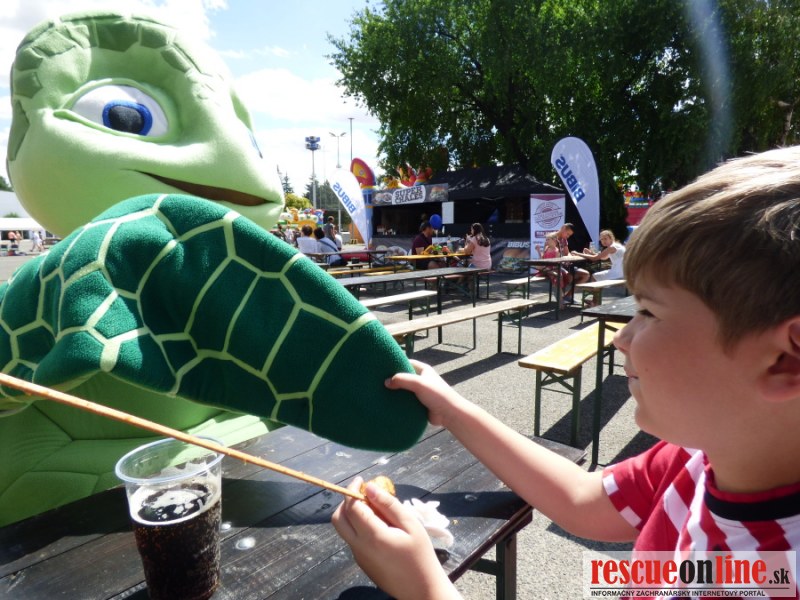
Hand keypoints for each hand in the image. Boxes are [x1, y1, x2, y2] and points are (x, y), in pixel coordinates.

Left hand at [332, 478, 459, 599]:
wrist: (421, 590)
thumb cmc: (420, 555)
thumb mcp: (410, 525)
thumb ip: (388, 504)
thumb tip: (370, 487)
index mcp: (372, 536)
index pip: (352, 507)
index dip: (353, 490)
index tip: (361, 480)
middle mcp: (359, 546)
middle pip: (338, 518)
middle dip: (346, 502)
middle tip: (363, 494)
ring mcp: (358, 556)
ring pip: (344, 529)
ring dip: (352, 514)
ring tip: (376, 510)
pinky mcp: (362, 562)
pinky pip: (353, 539)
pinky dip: (358, 527)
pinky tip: (380, 527)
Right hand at [385, 360, 470, 427]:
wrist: (449, 414)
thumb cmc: (437, 394)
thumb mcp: (418, 383)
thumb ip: (402, 380)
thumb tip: (386, 382)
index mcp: (423, 370)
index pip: (407, 362)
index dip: (396, 364)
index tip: (383, 367)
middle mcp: (421, 380)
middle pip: (404, 377)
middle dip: (394, 379)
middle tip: (378, 381)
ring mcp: (420, 393)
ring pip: (404, 390)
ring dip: (396, 393)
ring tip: (380, 393)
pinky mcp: (419, 404)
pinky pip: (406, 402)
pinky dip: (399, 403)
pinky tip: (388, 404)